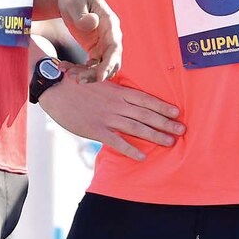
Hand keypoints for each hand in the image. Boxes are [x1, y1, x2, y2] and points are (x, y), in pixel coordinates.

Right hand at [38, 77, 185, 160]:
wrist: (56, 87)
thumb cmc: (78, 83)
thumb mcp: (101, 83)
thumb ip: (116, 92)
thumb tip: (129, 101)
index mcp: (119, 91)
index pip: (146, 99)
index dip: (162, 106)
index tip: (177, 112)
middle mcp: (117, 103)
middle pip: (146, 114)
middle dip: (166, 123)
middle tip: (183, 130)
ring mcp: (107, 117)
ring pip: (136, 127)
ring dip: (155, 135)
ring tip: (170, 142)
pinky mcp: (96, 129)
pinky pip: (116, 141)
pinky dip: (130, 148)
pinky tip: (142, 156)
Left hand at [55, 0, 120, 82]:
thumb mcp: (74, 2)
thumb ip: (82, 15)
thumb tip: (92, 24)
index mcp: (109, 23)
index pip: (114, 47)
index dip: (109, 63)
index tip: (100, 77)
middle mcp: (110, 36)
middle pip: (110, 61)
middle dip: (95, 74)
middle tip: (75, 78)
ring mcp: (103, 43)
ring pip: (101, 67)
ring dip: (86, 74)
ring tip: (66, 72)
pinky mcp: (95, 49)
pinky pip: (91, 66)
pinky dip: (79, 69)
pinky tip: (63, 67)